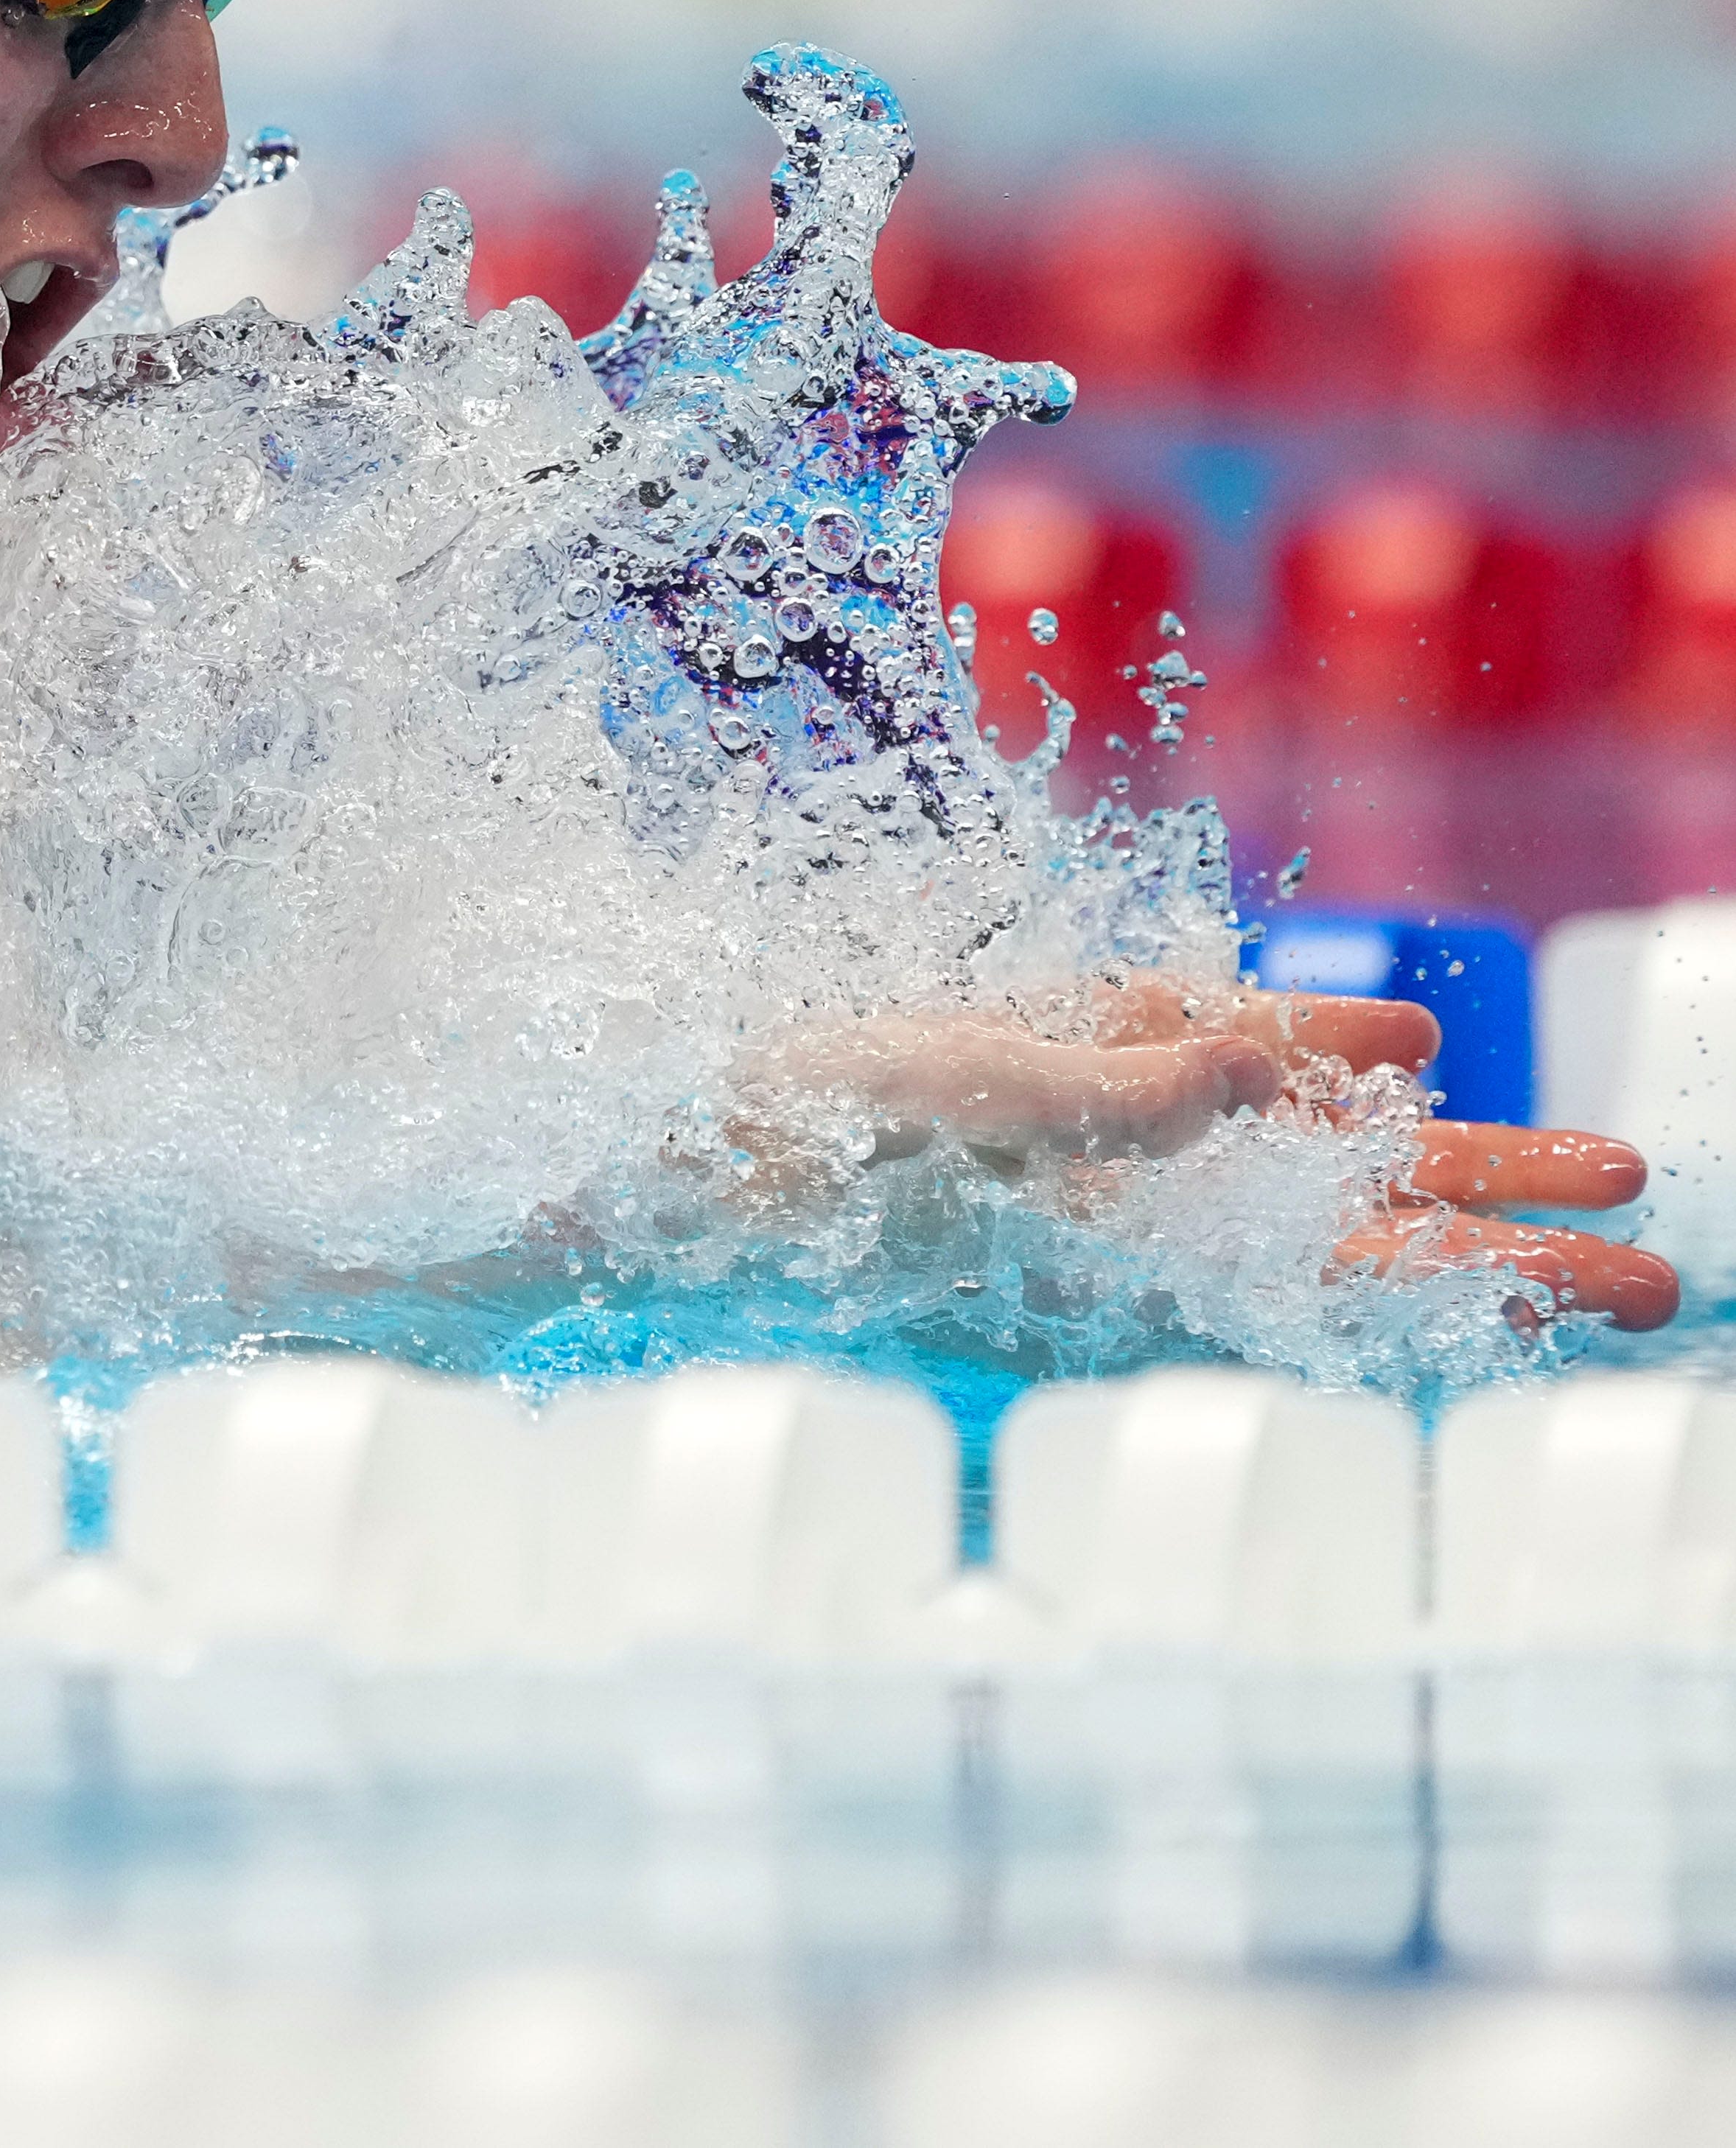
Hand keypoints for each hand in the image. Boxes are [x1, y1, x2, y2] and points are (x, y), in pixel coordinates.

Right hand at [753, 983, 1675, 1331]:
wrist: (690, 1122)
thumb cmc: (809, 1128)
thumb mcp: (962, 1092)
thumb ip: (1115, 1089)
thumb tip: (1263, 1064)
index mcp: (1140, 1238)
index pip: (1358, 1269)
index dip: (1492, 1273)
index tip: (1616, 1283)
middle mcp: (1150, 1203)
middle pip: (1373, 1227)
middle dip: (1513, 1231)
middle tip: (1660, 1249)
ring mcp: (1117, 1136)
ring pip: (1322, 1150)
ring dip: (1455, 1149)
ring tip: (1595, 1158)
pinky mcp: (1071, 1066)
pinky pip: (1216, 1063)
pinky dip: (1310, 1047)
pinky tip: (1406, 1047)